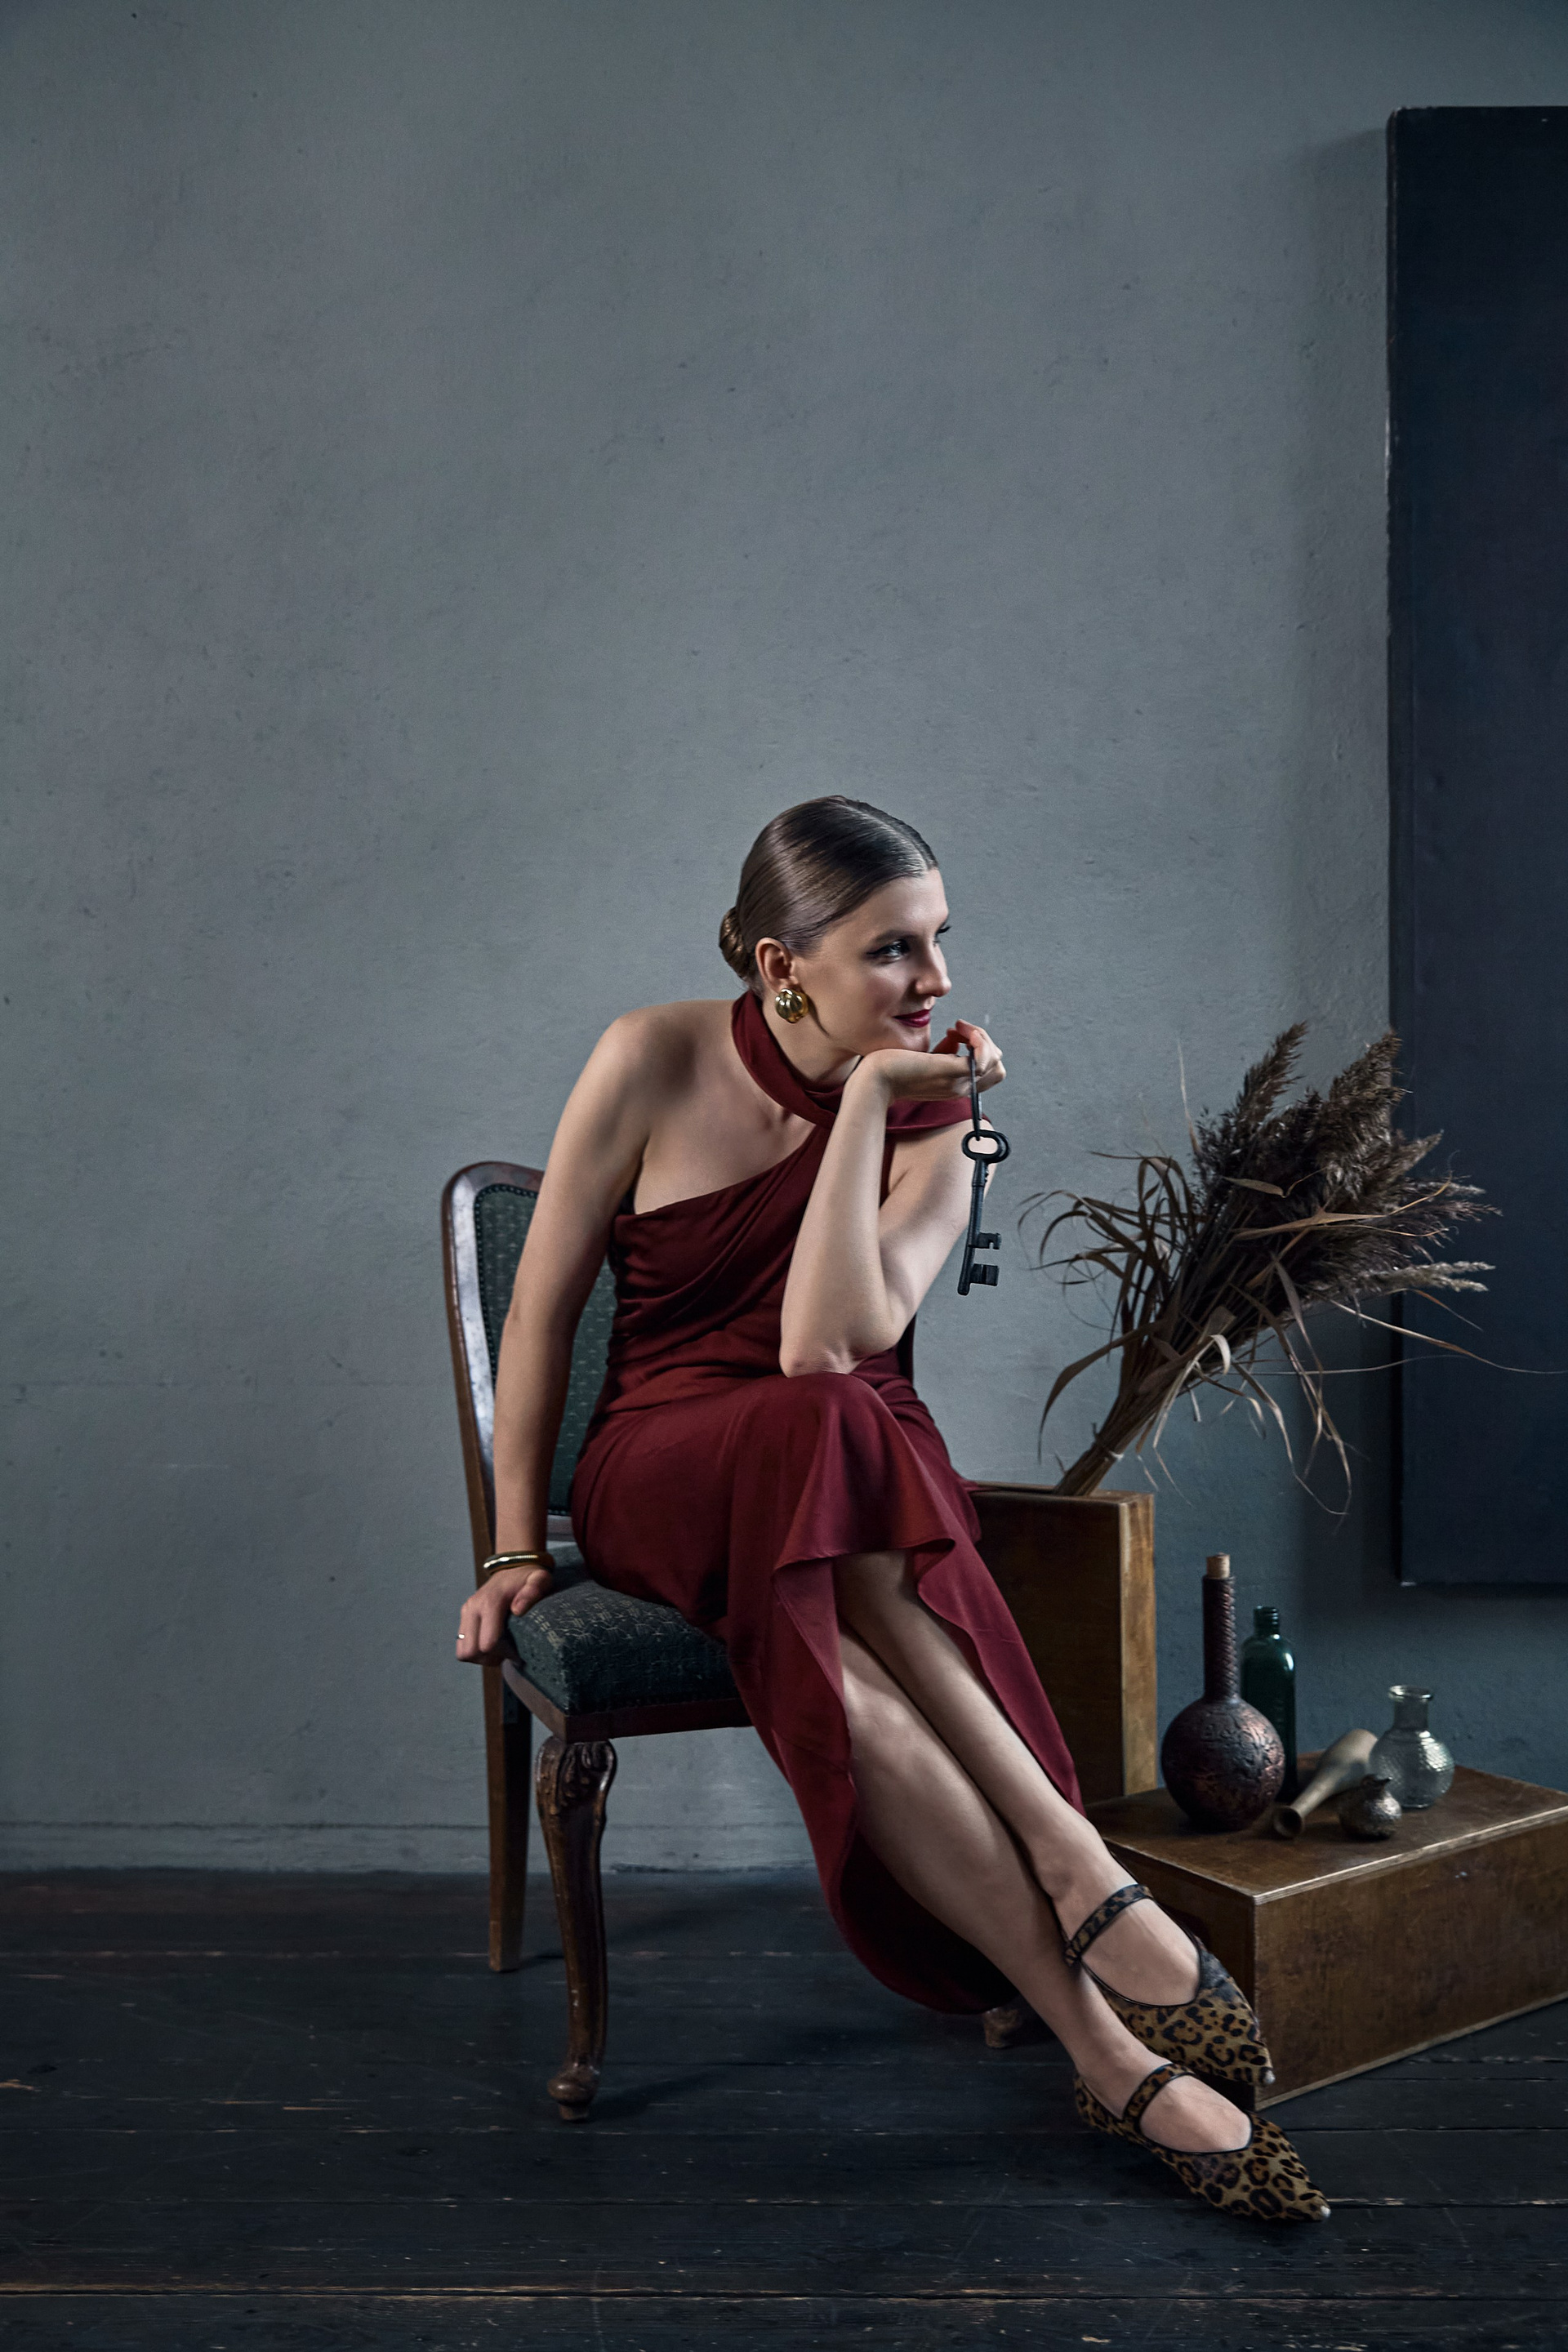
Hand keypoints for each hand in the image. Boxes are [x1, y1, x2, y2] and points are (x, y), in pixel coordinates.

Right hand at [455, 1560, 554, 1661]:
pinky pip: (462, 1646)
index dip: (503, 1653)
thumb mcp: (539, 1579)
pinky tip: (492, 1645)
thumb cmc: (529, 1578)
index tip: (517, 1650)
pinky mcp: (464, 1617)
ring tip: (500, 1649)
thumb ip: (533, 1591)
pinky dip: (476, 1652)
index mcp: (491, 1602)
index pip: (487, 1643)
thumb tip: (518, 1609)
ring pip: (464, 1652)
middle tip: (508, 1653)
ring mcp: (466, 1612)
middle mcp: (473, 1607)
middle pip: (471, 1651)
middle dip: (490, 1658)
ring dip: (481, 1657)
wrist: (513, 1567)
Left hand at [852, 1018, 1005, 1103]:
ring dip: (981, 1037)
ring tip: (956, 1028)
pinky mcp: (949, 1072)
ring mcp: (957, 1082)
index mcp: (956, 1086)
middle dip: (985, 1040)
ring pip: (996, 1061)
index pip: (992, 1072)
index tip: (957, 1035)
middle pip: (998, 1067)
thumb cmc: (891, 1067)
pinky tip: (955, 1030)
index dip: (981, 1049)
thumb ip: (944, 1052)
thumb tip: (956, 1037)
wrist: (873, 1079)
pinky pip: (982, 1059)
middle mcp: (961, 1088)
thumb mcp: (925, 1059)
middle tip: (959, 1028)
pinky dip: (977, 1039)